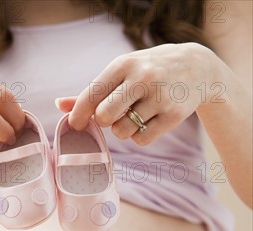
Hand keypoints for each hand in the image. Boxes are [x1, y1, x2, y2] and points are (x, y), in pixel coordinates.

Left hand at [56, 42, 216, 145]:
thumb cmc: (147, 72)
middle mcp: (142, 78)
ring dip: (124, 130)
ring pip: (123, 132)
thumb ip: (92, 92)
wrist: (196, 68)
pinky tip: (149, 121)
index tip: (76, 125)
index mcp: (123, 64)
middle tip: (114, 115)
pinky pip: (141, 141)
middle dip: (105, 122)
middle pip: (105, 117)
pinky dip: (140, 137)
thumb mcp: (121, 73)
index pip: (92, 95)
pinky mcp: (173, 116)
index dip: (79, 114)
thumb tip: (60, 106)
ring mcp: (159, 97)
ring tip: (136, 115)